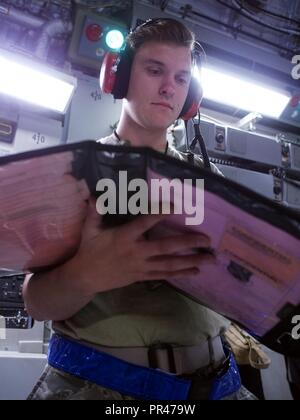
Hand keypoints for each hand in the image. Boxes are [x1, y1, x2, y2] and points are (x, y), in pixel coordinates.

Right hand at [64, 199, 214, 294]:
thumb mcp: (89, 230)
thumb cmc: (89, 250)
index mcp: (124, 237)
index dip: (159, 213)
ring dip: (191, 261)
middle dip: (187, 243)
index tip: (176, 205)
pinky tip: (195, 272)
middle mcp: (136, 252)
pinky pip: (164, 275)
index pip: (144, 222)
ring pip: (169, 264)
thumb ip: (94, 211)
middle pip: (166, 247)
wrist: (85, 278)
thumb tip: (95, 194)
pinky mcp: (142, 277)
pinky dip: (180, 274)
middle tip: (207, 240)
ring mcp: (141, 266)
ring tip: (209, 259)